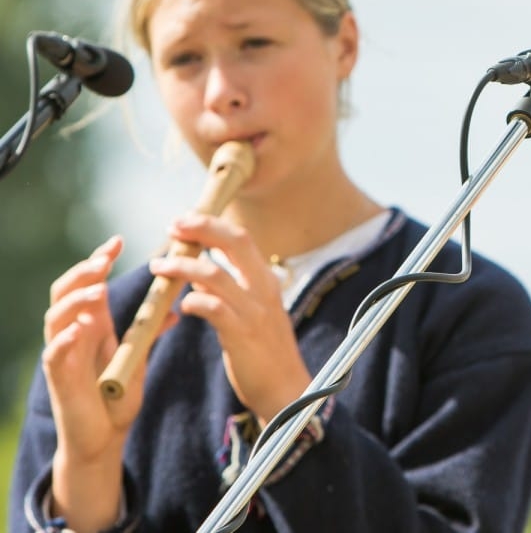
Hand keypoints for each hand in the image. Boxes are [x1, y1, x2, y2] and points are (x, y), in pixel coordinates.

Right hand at [43, 236, 141, 529]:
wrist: (105, 434)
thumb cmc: (116, 393)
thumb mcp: (139, 355)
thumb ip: (151, 330)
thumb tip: (175, 307)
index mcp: (93, 323)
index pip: (89, 282)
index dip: (99, 260)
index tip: (118, 241)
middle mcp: (74, 332)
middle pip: (65, 291)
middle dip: (83, 272)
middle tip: (105, 259)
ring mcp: (63, 354)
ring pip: (55, 317)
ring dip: (75, 301)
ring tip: (99, 291)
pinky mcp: (59, 379)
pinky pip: (54, 354)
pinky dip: (64, 339)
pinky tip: (79, 329)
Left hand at [151, 213, 310, 422]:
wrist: (288, 391)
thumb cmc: (265, 353)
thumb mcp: (253, 314)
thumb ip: (230, 291)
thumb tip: (199, 272)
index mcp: (266, 281)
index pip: (241, 239)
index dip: (212, 224)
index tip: (184, 220)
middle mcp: (264, 290)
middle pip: (234, 243)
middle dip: (202, 228)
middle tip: (173, 226)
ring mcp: (255, 311)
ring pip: (216, 275)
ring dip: (183, 266)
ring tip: (158, 266)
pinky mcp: (243, 335)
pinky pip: (214, 309)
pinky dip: (194, 300)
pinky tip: (181, 303)